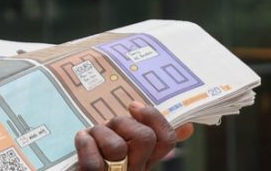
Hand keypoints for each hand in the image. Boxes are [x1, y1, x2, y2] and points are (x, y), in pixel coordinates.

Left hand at [73, 102, 193, 169]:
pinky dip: (85, 144)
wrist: (84, 167)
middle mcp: (137, 168)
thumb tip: (187, 127)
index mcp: (146, 158)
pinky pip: (94, 163)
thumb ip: (151, 134)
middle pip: (144, 138)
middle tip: (108, 125)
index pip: (167, 139)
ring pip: (116, 147)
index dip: (154, 118)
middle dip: (121, 123)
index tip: (134, 106)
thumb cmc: (101, 153)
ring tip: (91, 136)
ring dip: (98, 133)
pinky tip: (83, 140)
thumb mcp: (126, 139)